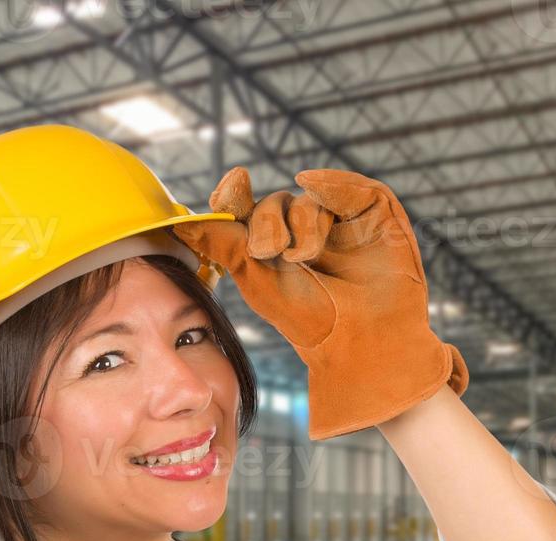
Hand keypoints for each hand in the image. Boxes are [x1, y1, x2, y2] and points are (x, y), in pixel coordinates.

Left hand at [171, 167, 466, 439]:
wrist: (361, 343)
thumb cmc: (308, 321)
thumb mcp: (256, 280)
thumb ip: (221, 243)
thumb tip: (180, 220)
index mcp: (275, 250)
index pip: (250, 212)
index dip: (235, 196)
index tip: (231, 189)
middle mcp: (306, 234)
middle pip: (275, 203)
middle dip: (267, 222)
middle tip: (267, 251)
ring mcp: (342, 224)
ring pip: (308, 199)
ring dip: (301, 224)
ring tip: (303, 258)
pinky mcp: (374, 215)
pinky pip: (349, 186)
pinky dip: (331, 183)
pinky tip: (312, 185)